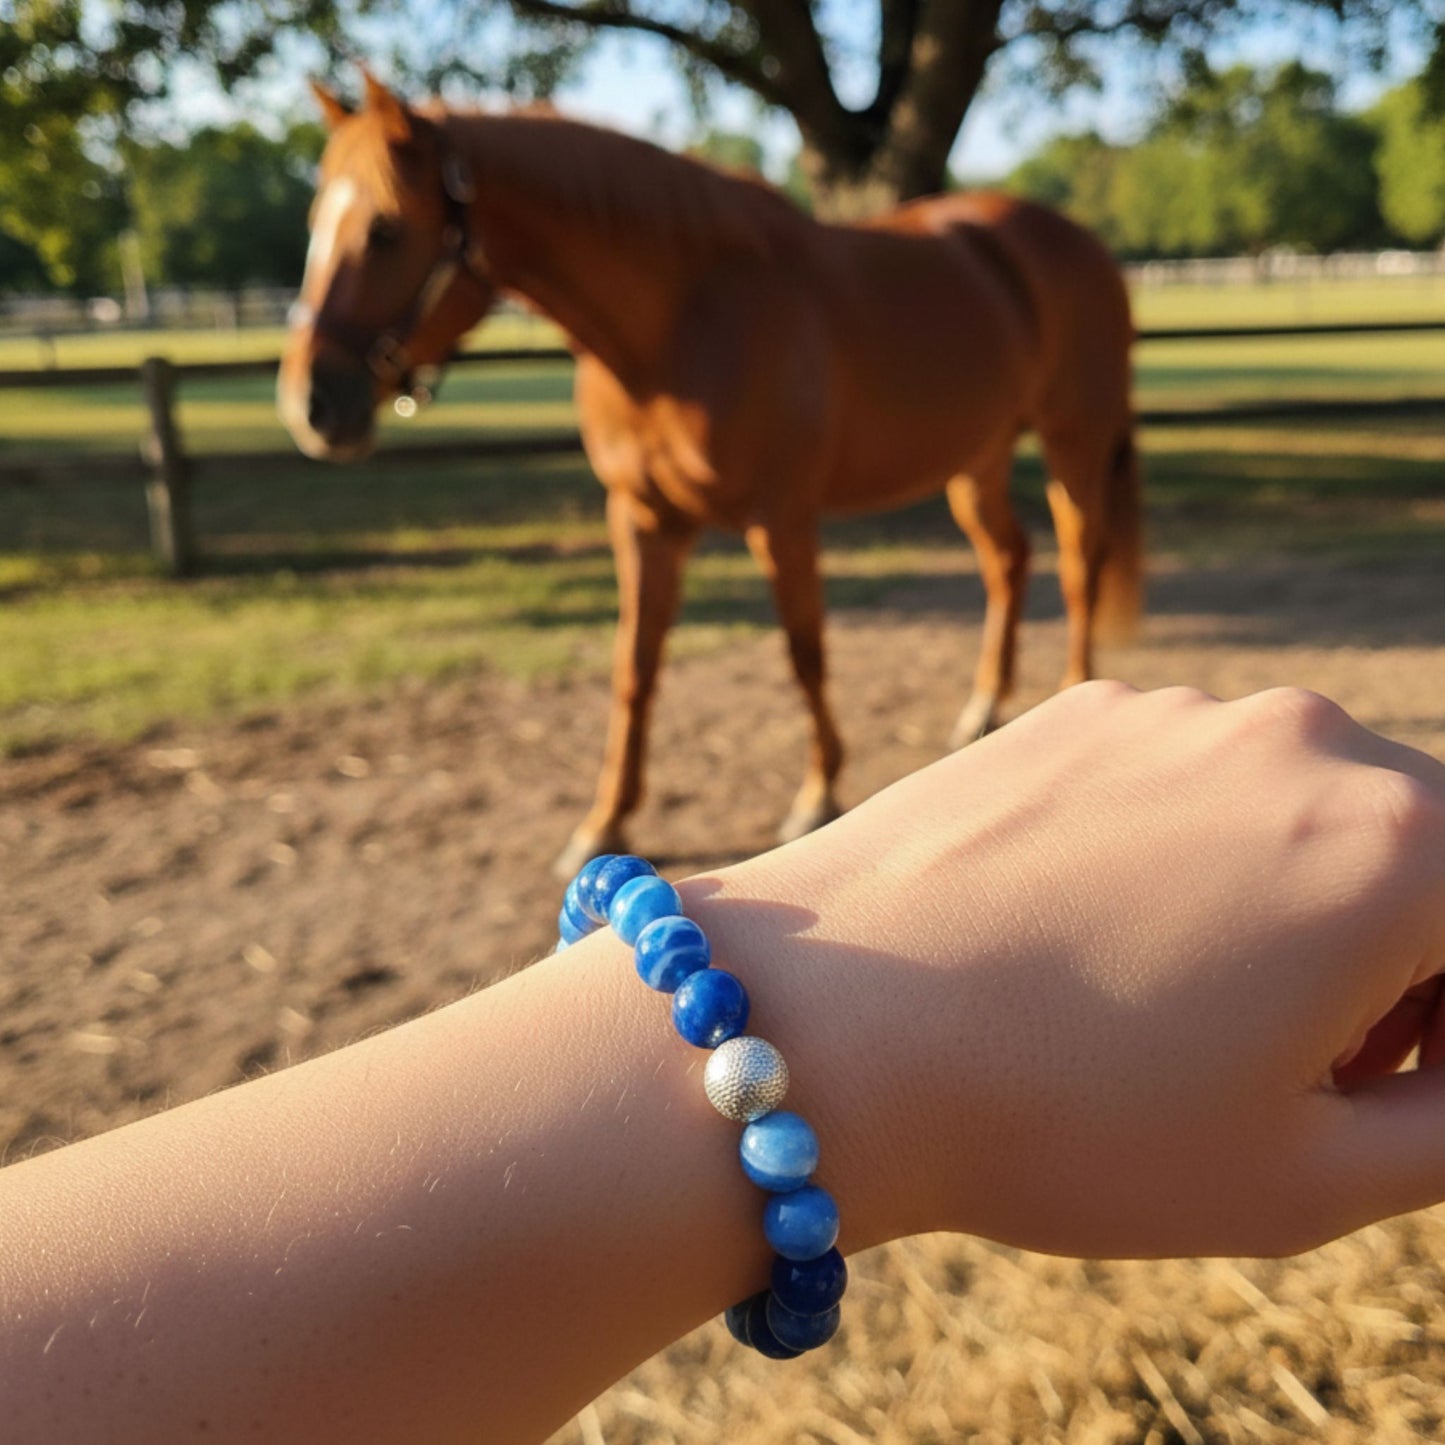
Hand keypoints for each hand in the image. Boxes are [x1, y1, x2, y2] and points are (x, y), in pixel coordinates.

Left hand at [686, 683, 1444, 1259]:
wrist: (826, 1028)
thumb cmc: (1066, 1121)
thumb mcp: (1312, 1177)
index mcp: (1396, 846)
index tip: (1394, 1087)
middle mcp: (1300, 740)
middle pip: (1420, 853)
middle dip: (1406, 964)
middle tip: (1314, 1072)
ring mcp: (1177, 711)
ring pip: (1302, 809)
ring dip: (1297, 901)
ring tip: (1193, 1009)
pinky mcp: (1078, 710)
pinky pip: (1191, 782)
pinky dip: (1195, 852)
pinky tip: (1099, 936)